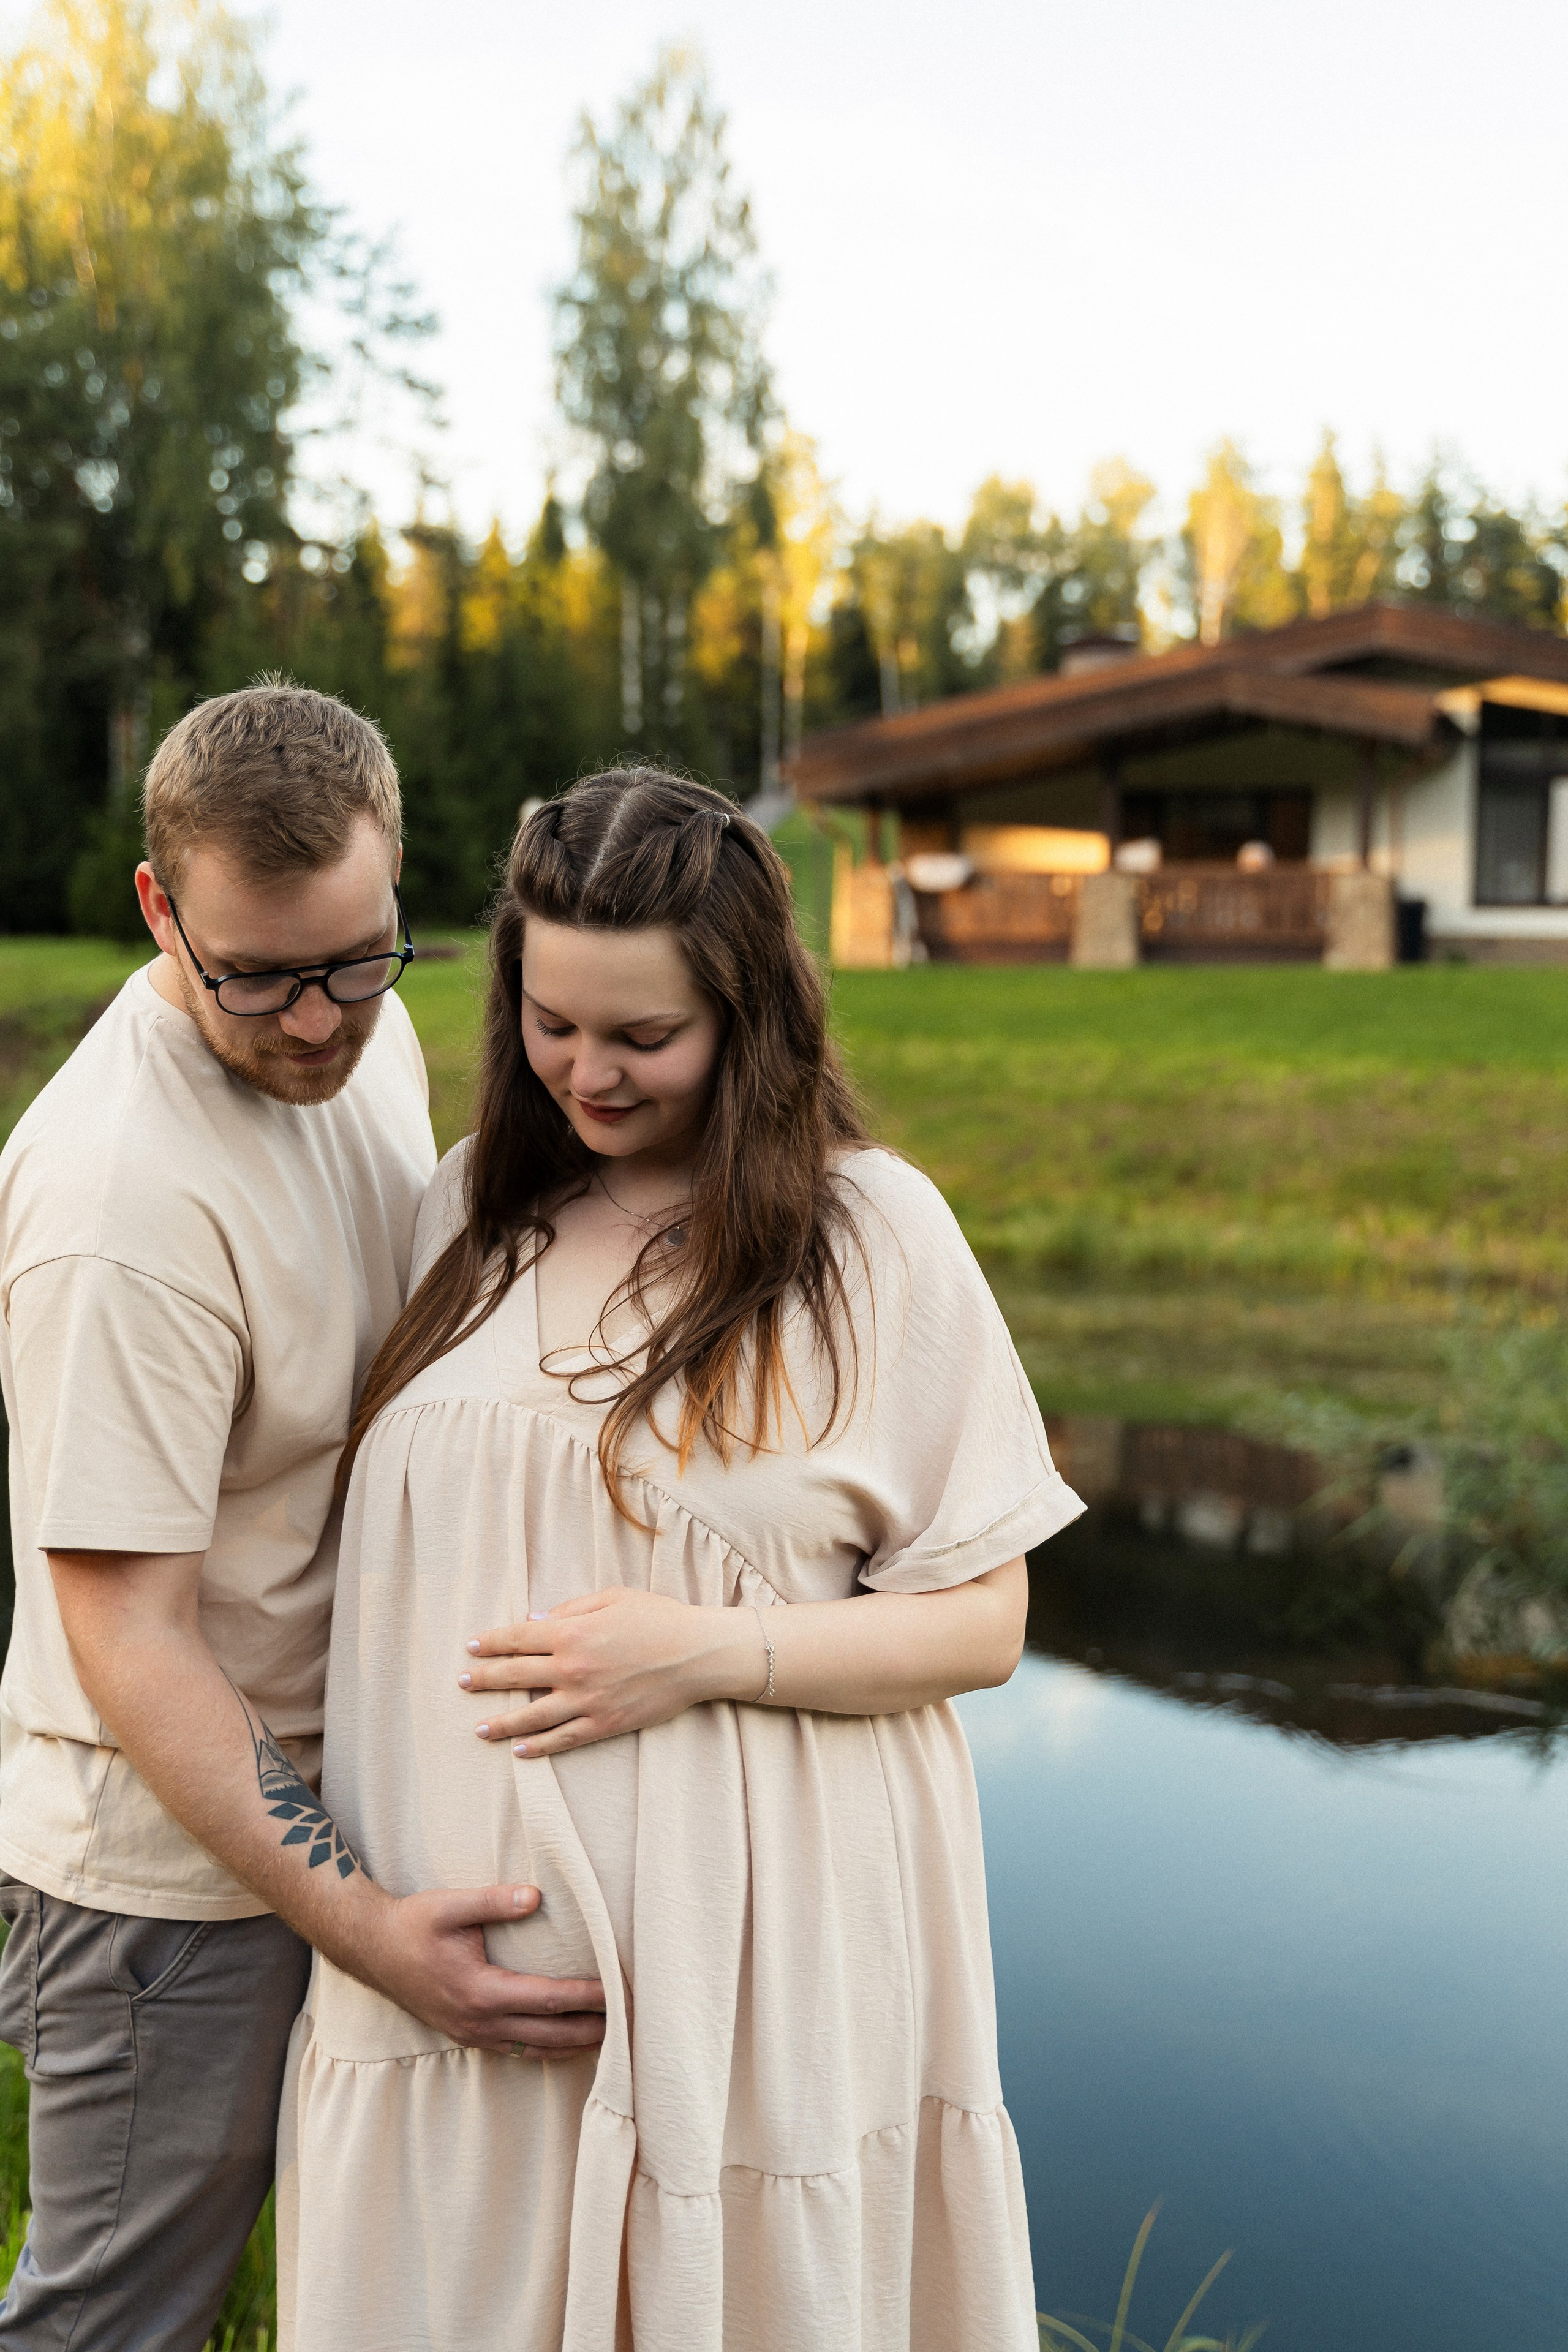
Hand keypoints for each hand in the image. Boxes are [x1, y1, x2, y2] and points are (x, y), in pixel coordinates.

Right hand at [359, 1882, 606, 2057]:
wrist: (373, 1949)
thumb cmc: (413, 1924)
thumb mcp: (450, 1905)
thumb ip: (493, 1901)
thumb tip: (535, 1896)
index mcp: (480, 1992)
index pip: (547, 1999)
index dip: (586, 1997)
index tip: (618, 1989)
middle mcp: (479, 2022)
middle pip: (550, 2034)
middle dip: (592, 2029)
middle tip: (631, 2022)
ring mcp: (472, 2034)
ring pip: (535, 2049)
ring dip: (573, 2044)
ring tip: (611, 2037)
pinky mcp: (467, 2035)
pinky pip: (516, 2050)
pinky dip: (547, 2048)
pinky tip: (566, 2041)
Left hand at [459, 1588, 765, 1757]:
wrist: (698, 1654)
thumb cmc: (659, 1618)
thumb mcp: (613, 1598)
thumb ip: (571, 1609)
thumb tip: (536, 1621)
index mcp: (572, 1633)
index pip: (517, 1638)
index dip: (491, 1643)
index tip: (471, 1646)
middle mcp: (572, 1669)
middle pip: (515, 1676)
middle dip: (484, 1679)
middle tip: (461, 1683)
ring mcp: (587, 1700)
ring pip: (532, 1716)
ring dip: (501, 1722)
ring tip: (480, 1728)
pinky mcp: (604, 1723)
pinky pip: (563, 1739)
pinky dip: (538, 1747)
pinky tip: (519, 1750)